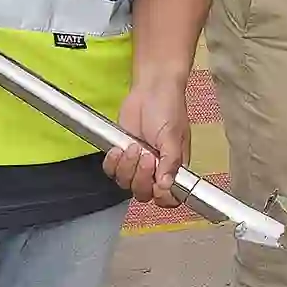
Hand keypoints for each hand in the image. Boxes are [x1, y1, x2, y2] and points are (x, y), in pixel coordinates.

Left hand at [105, 75, 189, 206]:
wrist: (150, 88)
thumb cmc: (168, 109)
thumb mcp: (173, 135)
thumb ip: (170, 161)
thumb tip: (166, 186)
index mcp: (174, 168)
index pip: (170, 197)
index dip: (162, 198)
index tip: (157, 185)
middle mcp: (156, 170)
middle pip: (144, 193)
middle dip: (141, 177)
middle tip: (145, 155)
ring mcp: (137, 163)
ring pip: (126, 184)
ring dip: (126, 168)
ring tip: (132, 146)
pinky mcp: (121, 154)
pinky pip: (111, 172)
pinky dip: (112, 163)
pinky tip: (118, 148)